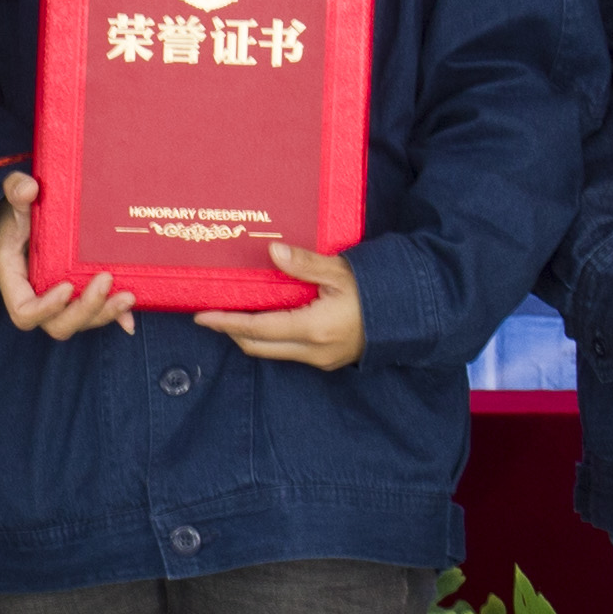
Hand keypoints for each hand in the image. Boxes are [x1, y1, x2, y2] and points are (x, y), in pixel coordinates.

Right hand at [0, 172, 134, 342]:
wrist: (26, 222)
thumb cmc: (17, 216)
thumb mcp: (14, 202)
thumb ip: (16, 191)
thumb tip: (29, 188)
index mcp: (16, 281)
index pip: (25, 311)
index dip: (46, 308)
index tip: (67, 286)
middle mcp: (37, 298)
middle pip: (58, 324)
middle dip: (85, 309)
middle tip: (106, 280)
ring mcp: (60, 302)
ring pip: (81, 322)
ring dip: (105, 314)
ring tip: (128, 295)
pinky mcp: (79, 297)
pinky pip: (96, 314)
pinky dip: (115, 317)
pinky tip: (131, 317)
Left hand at [215, 241, 364, 369]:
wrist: (411, 317)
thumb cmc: (377, 291)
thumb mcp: (341, 271)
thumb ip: (305, 264)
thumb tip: (272, 252)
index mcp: (313, 328)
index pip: (257, 329)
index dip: (226, 323)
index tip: (201, 317)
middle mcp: (313, 351)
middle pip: (259, 346)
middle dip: (232, 333)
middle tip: (212, 316)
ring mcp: (321, 360)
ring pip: (273, 352)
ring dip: (251, 336)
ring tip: (234, 316)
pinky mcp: (328, 361)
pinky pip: (290, 352)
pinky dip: (272, 338)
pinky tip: (267, 321)